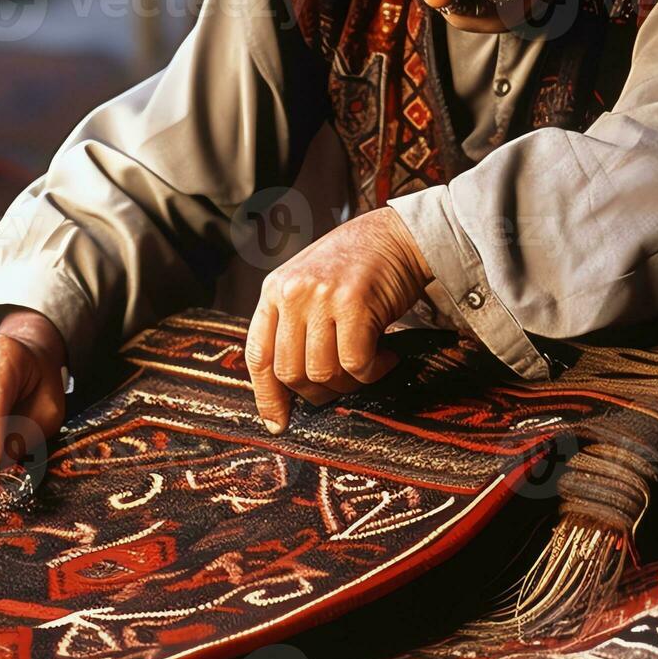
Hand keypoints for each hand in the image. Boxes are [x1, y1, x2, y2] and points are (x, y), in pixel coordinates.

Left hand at [246, 207, 432, 431]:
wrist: (398, 235)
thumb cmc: (357, 268)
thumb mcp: (309, 286)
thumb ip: (293, 324)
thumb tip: (288, 386)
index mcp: (274, 291)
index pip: (258, 355)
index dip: (267, 396)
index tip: (278, 423)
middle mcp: (292, 293)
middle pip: (290, 372)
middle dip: (318, 392)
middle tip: (344, 385)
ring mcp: (322, 297)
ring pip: (322, 373)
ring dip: (349, 382)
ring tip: (368, 366)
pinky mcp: (355, 303)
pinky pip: (356, 363)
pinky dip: (373, 371)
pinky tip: (386, 358)